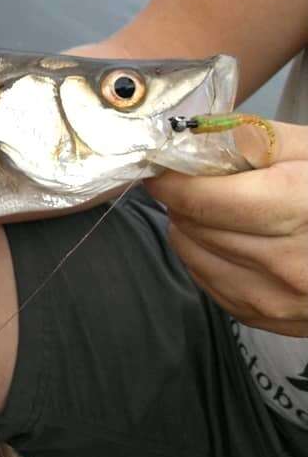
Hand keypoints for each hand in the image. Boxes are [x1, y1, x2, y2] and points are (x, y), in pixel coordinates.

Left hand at [145, 121, 307, 336]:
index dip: (172, 181)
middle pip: (195, 227)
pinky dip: (206, 258)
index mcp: (301, 208)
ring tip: (219, 211)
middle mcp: (289, 263)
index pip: (202, 200)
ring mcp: (279, 299)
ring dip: (191, 229)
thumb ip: (248, 138)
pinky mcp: (270, 318)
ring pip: (193, 256)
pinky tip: (231, 240)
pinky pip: (209, 284)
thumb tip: (187, 140)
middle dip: (185, 201)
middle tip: (197, 184)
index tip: (162, 168)